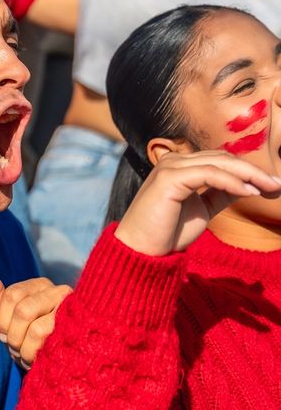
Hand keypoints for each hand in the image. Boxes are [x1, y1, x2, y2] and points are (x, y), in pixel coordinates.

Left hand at [0, 268, 71, 368]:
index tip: (7, 333)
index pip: (11, 295)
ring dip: (25, 349)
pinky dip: (35, 354)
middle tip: (18, 346)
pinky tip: (39, 358)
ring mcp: (71, 312)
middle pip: (23, 310)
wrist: (59, 363)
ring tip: (29, 353)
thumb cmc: (30, 337)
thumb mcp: (8, 317)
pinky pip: (47, 341)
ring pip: (35, 328)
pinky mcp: (77, 331)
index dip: (3, 320)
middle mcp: (59, 292)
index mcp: (40, 286)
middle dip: (13, 336)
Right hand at [115, 149, 280, 256]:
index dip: (246, 170)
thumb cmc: (167, 233)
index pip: (219, 160)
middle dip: (252, 171)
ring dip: (248, 174)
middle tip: (276, 184)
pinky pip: (208, 174)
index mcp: (179, 166)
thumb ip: (219, 194)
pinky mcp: (168, 177)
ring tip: (268, 187)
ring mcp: (169, 167)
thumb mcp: (202, 210)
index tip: (271, 185)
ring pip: (218, 163)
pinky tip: (248, 191)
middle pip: (222, 158)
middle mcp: (173, 161)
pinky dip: (232, 181)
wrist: (142, 252)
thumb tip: (247, 185)